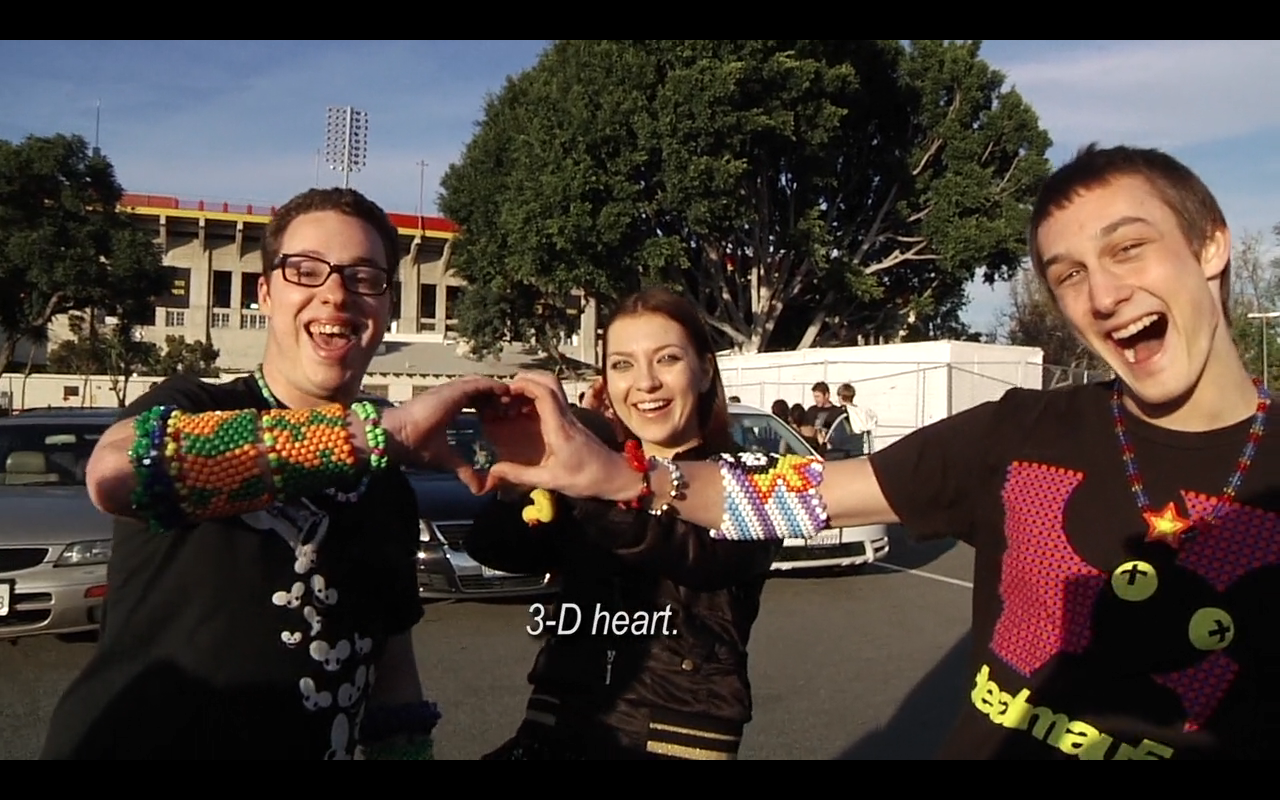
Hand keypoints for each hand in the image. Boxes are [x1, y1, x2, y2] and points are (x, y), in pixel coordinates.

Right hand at [380, 375, 510, 492]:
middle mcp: (451, 396)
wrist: (400, 437)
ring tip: (512, 399)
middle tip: (512, 409)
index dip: (490, 408)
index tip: (503, 417)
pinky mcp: (454, 390)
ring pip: (482, 385)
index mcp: (449, 409)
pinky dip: (494, 386)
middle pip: (481, 392)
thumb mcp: (449, 460)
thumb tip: (480, 489)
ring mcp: (453, 390)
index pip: (475, 402)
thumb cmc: (417, 446)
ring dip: (498, 391)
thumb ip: (465, 471)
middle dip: (497, 399)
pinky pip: (479, 384)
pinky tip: (505, 391)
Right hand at [481, 370, 636, 501]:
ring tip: (513, 400)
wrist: (614, 476)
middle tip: (507, 392)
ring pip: (553, 388)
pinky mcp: (572, 421)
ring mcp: (570, 416)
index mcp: (559, 427)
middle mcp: (565, 416)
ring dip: (533, 386)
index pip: (544, 393)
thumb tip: (493, 471)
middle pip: (550, 382)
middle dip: (527, 379)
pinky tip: (526, 412)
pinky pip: (554, 400)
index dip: (524, 385)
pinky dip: (538, 397)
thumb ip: (521, 475)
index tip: (506, 390)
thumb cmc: (586, 478)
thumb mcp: (550, 480)